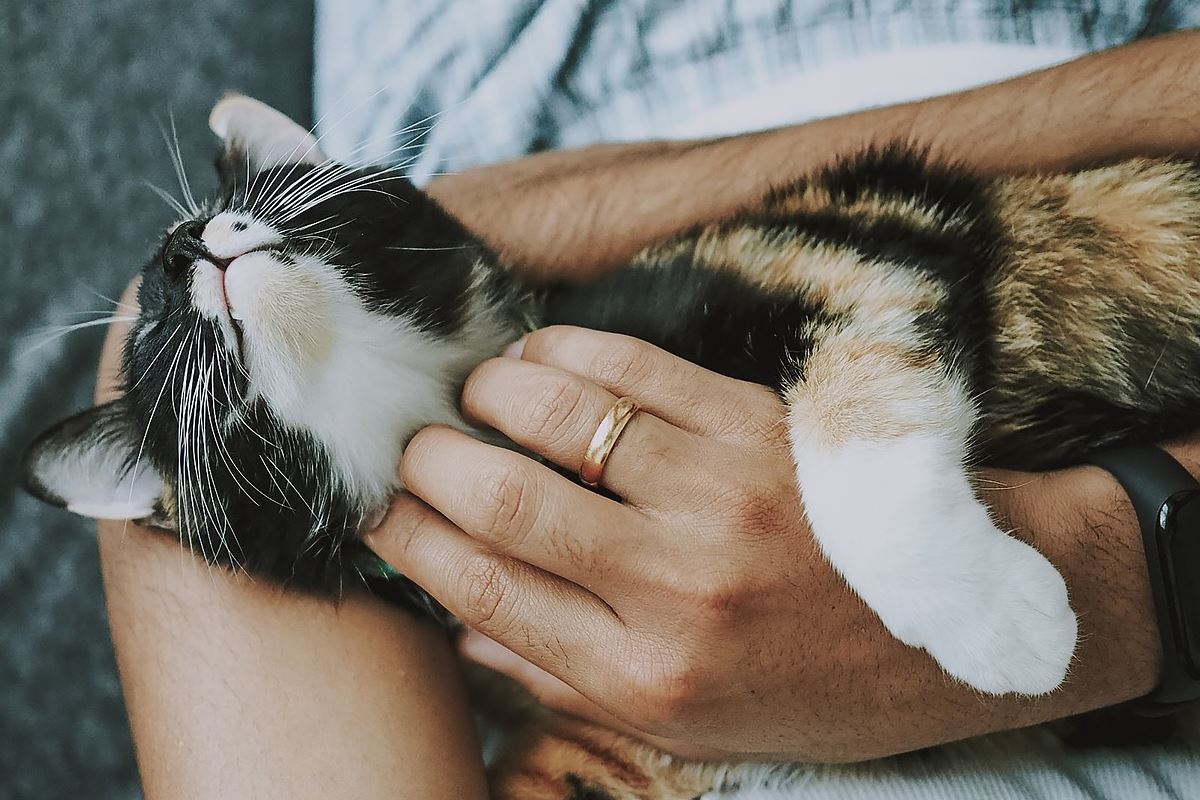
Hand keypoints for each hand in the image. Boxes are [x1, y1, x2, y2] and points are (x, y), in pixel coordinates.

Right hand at [368, 326, 1161, 762]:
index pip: (482, 591)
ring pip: (556, 417)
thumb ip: (570, 679)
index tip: (374, 508)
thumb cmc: (815, 686)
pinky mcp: (757, 425)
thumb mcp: (692, 725)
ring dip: (488, 394)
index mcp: (643, 671)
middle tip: (413, 448)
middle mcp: (671, 582)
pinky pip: (632, 370)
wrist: (958, 627)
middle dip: (428, 462)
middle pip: (500, 497)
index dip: (407, 540)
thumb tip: (463, 632)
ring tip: (470, 397)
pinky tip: (539, 358)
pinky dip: (565, 352)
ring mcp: (718, 492)